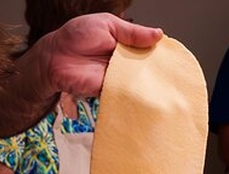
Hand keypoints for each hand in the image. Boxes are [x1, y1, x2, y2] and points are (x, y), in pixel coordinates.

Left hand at [39, 13, 163, 96]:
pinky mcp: (109, 91)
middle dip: (157, 70)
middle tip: (171, 71)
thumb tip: (158, 34)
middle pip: (146, 68)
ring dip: (148, 82)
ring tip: (164, 82)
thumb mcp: (107, 25)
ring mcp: (117, 78)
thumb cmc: (76, 37)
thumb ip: (132, 32)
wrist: (55, 57)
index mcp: (125, 44)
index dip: (159, 53)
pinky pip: (125, 93)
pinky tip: (146, 92)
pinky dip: (134, 93)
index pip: (147, 50)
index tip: (173, 56)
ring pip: (138, 82)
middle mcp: (123, 62)